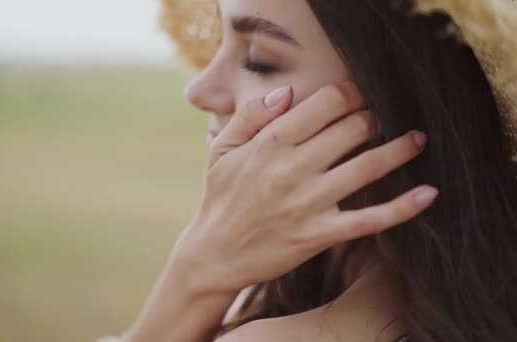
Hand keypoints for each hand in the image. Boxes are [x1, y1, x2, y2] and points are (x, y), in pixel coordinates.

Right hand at [174, 82, 437, 294]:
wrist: (214, 255)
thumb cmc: (220, 199)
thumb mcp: (222, 150)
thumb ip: (250, 116)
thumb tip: (286, 92)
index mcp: (270, 143)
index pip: (325, 103)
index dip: (350, 93)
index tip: (359, 95)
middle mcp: (292, 169)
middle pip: (353, 128)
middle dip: (374, 117)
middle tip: (383, 118)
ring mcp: (308, 203)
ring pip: (368, 167)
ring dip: (401, 149)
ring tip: (419, 140)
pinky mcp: (319, 235)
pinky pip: (370, 220)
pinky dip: (403, 207)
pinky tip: (428, 194)